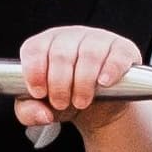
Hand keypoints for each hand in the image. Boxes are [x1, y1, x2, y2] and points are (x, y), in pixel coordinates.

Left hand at [15, 22, 147, 140]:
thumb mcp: (42, 108)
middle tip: (61, 103)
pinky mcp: (122, 49)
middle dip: (59, 84)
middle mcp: (71, 36)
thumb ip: (29, 112)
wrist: (99, 107)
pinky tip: (103, 83)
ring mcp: (98, 39)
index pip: (34, 48)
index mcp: (46, 44)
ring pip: (89, 54)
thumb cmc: (66, 99)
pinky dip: (110, 71)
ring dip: (83, 82)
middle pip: (61, 53)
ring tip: (81, 102)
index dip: (35, 72)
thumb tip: (42, 114)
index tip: (39, 92)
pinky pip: (117, 56)